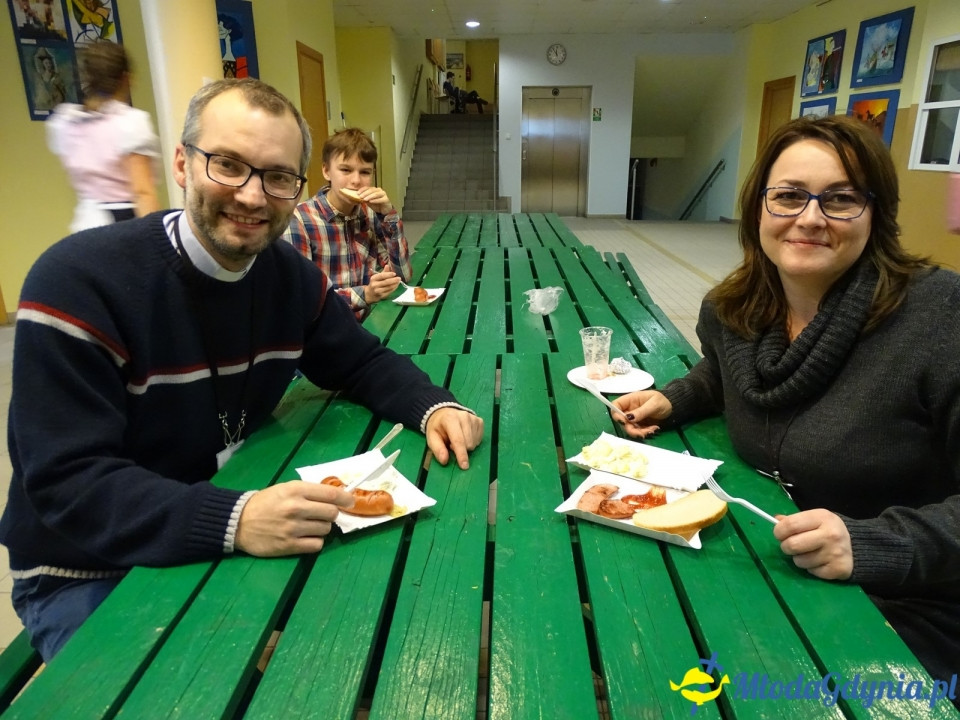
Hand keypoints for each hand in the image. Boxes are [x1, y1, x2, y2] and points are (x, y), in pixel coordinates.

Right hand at [235, 480, 353, 556]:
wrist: (238, 522)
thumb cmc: (265, 502)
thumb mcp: (286, 488)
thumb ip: (309, 492)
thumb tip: (337, 496)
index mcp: (295, 490)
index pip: (330, 493)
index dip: (345, 498)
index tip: (350, 502)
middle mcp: (296, 508)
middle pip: (332, 513)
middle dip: (332, 514)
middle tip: (324, 515)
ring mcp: (293, 528)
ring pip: (325, 529)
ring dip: (322, 528)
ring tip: (309, 526)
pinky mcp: (289, 545)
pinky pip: (316, 545)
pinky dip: (315, 542)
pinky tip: (306, 538)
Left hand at [355, 186, 392, 215]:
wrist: (383, 210)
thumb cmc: (376, 204)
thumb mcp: (368, 201)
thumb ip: (364, 198)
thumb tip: (358, 197)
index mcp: (374, 189)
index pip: (367, 187)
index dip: (362, 190)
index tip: (357, 193)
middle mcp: (379, 190)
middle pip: (371, 190)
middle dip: (365, 193)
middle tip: (360, 196)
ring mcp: (383, 194)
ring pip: (375, 194)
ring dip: (369, 196)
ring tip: (365, 199)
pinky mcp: (386, 199)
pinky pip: (380, 199)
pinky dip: (375, 200)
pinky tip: (371, 201)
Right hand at [364, 270, 401, 303]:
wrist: (370, 294)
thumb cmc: (375, 283)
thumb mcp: (377, 277)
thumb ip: (383, 272)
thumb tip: (387, 265)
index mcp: (373, 278)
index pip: (382, 276)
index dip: (388, 275)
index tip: (394, 273)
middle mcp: (375, 285)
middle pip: (386, 282)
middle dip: (394, 280)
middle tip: (399, 278)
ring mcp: (378, 291)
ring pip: (389, 287)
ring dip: (395, 284)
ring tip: (399, 281)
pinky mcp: (382, 295)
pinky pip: (390, 291)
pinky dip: (394, 288)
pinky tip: (396, 285)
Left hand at [425, 407, 484, 469]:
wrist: (444, 414)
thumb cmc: (438, 428)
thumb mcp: (432, 438)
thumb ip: (437, 449)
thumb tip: (444, 461)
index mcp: (450, 418)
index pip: (458, 439)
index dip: (461, 454)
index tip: (464, 466)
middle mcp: (464, 416)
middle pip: (468, 443)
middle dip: (461, 450)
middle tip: (451, 445)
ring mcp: (473, 418)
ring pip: (474, 443)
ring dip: (466, 446)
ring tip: (457, 440)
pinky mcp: (479, 421)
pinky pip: (479, 439)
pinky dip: (472, 442)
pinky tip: (465, 437)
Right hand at [612, 390, 671, 438]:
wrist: (674, 408)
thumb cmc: (663, 401)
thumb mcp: (653, 404)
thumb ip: (641, 411)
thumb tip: (628, 418)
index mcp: (630, 400)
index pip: (616, 405)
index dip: (616, 414)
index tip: (624, 422)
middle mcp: (630, 409)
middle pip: (622, 421)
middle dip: (631, 429)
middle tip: (642, 433)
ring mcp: (634, 418)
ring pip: (630, 428)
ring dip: (640, 432)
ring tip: (652, 430)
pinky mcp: (640, 425)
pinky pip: (638, 431)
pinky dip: (645, 432)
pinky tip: (654, 429)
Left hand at [773, 509, 852, 579]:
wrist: (858, 546)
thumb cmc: (829, 530)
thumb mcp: (815, 519)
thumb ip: (795, 520)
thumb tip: (776, 521)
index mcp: (822, 517)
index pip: (790, 525)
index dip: (779, 531)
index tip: (779, 534)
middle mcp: (830, 535)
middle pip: (792, 545)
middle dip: (786, 547)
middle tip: (791, 546)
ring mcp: (835, 553)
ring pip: (800, 561)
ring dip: (799, 559)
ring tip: (809, 553)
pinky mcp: (837, 569)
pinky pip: (811, 572)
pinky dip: (811, 568)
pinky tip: (820, 561)